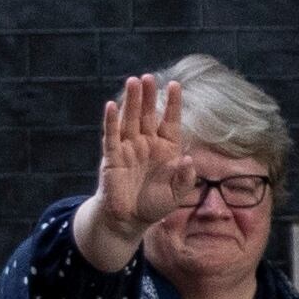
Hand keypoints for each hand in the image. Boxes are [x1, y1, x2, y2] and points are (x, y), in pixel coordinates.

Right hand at [78, 72, 190, 270]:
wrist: (128, 221)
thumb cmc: (153, 205)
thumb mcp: (176, 194)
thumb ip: (185, 178)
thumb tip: (189, 160)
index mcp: (166, 149)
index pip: (170, 121)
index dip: (172, 104)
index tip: (175, 85)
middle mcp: (147, 144)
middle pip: (147, 114)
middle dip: (148, 96)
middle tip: (148, 77)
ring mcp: (129, 148)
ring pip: (129, 120)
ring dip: (131, 101)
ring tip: (133, 81)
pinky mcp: (112, 157)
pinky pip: (111, 137)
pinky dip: (111, 122)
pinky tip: (110, 106)